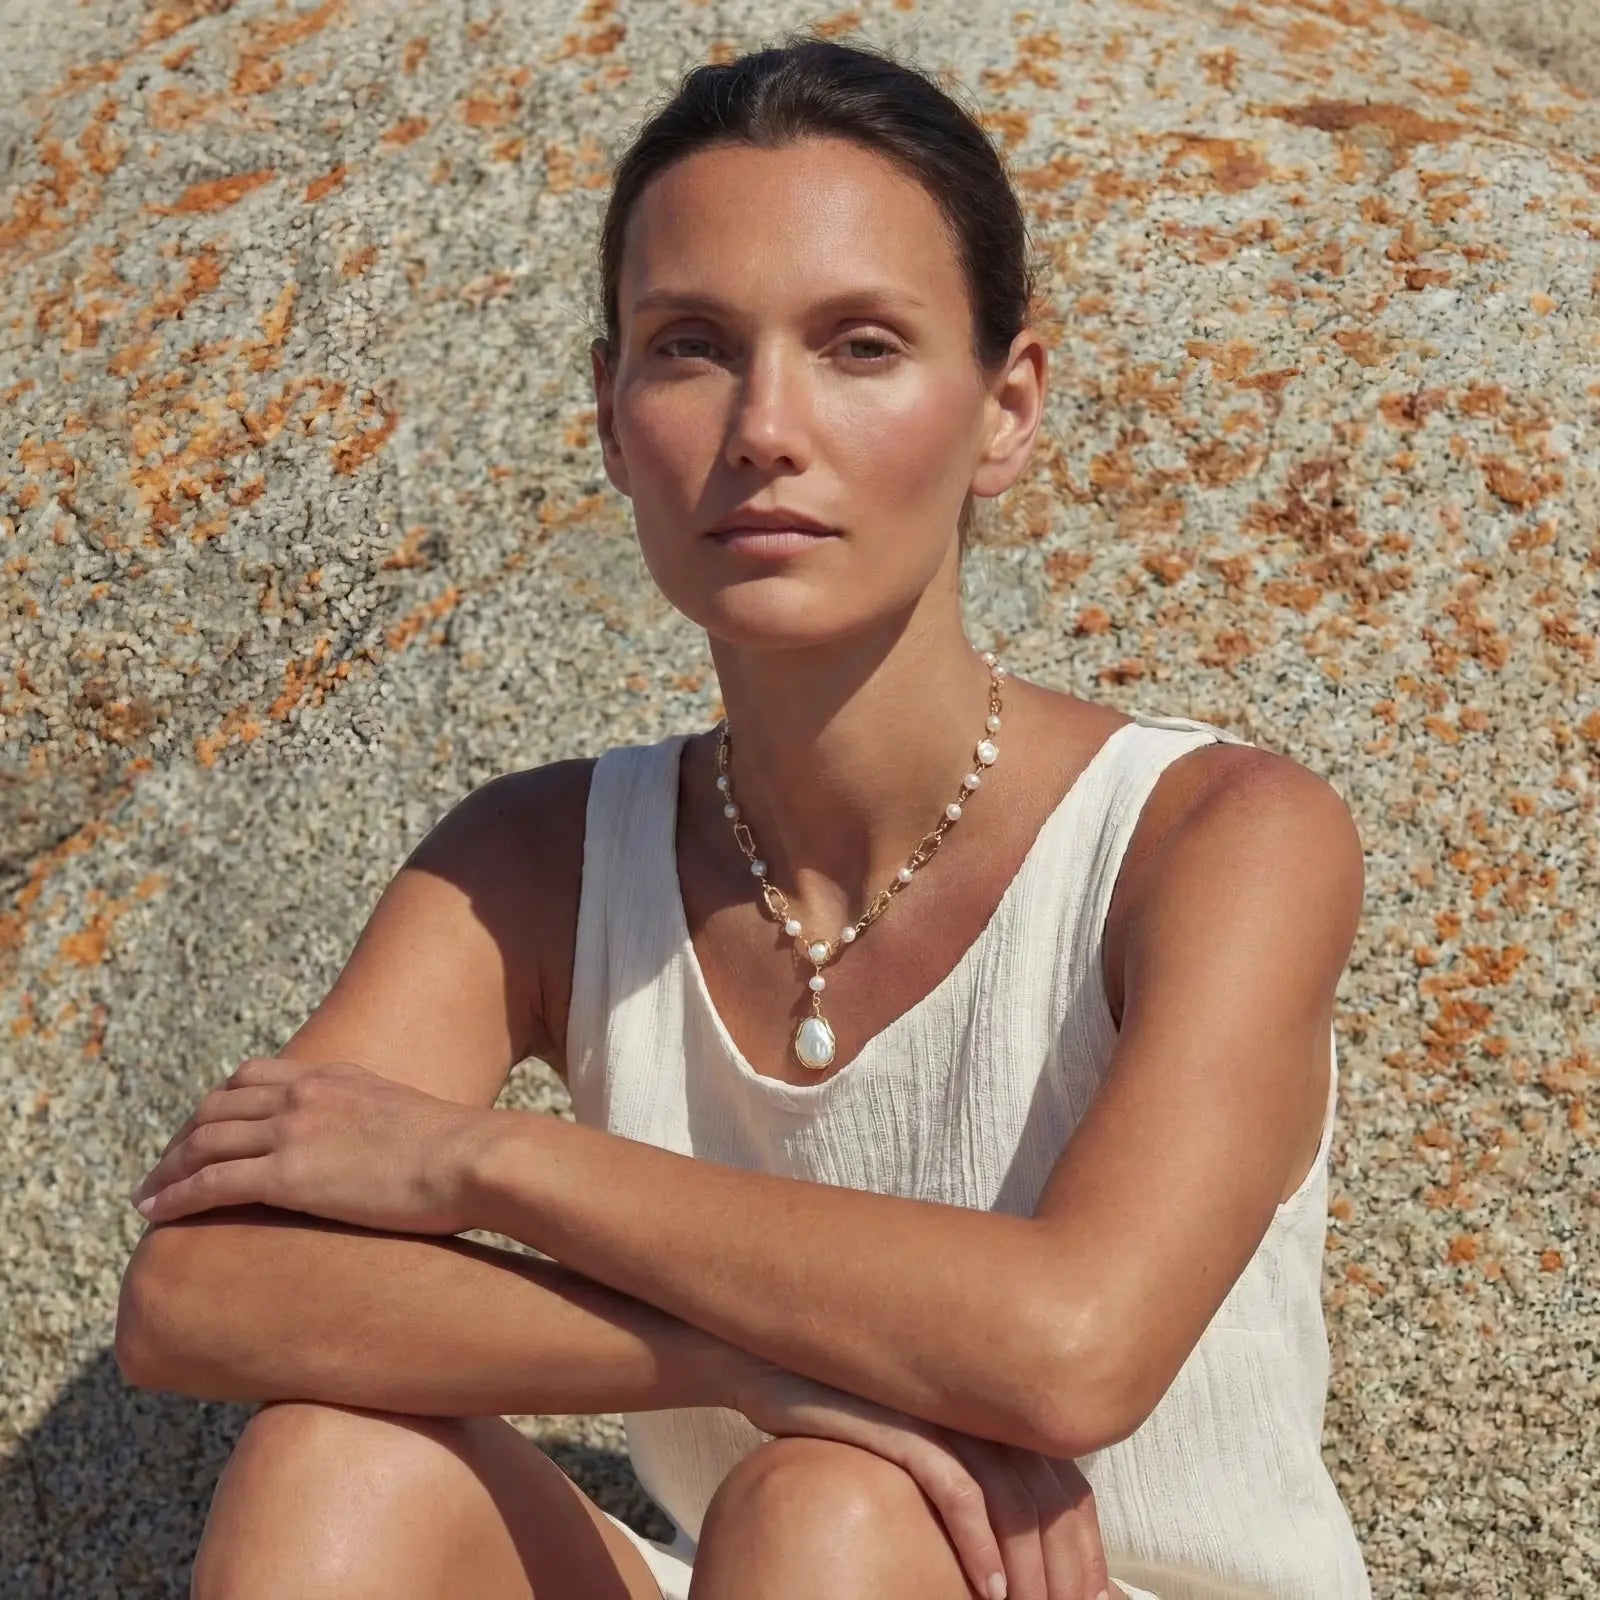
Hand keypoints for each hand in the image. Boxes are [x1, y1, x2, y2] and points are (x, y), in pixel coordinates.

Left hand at [128, 1057, 494, 1234]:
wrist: (474, 1159)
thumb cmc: (462, 1156)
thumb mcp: (416, 1123)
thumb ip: (386, 1128)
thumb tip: (392, 1155)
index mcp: (336, 1076)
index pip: (254, 1078)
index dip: (217, 1106)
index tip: (200, 1132)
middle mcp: (306, 1094)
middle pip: (217, 1107)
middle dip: (182, 1138)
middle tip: (162, 1168)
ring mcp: (294, 1131)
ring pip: (204, 1143)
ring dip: (167, 1169)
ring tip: (146, 1195)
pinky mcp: (289, 1175)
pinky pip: (210, 1184)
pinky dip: (175, 1196)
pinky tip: (155, 1215)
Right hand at [732, 1360, 1113, 1599]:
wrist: (769, 1358)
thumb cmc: (849, 1410)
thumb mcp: (922, 1438)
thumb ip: (970, 1465)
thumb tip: (1013, 1539)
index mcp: (998, 1403)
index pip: (1069, 1485)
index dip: (1088, 1550)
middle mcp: (984, 1401)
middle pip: (1055, 1498)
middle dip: (1071, 1572)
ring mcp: (947, 1408)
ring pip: (1017, 1501)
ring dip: (1034, 1573)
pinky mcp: (906, 1420)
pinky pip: (959, 1490)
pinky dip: (980, 1545)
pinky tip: (990, 1589)